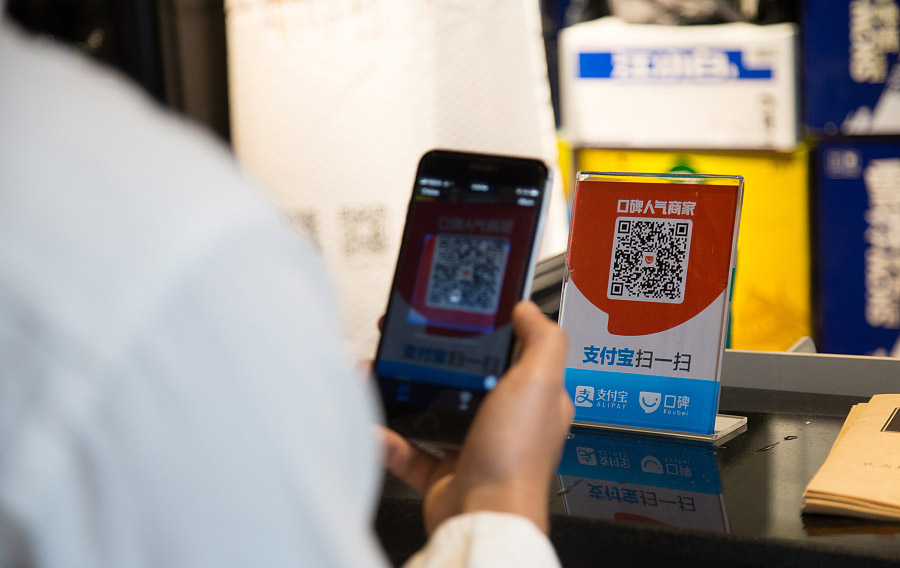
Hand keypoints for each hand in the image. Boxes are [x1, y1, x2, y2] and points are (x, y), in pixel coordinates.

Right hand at [380, 300, 572, 533]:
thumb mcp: (539, 382)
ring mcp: (471, 445)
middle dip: (433, 358)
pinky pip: (408, 448)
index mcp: (532, 399)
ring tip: (379, 369)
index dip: (487, 332)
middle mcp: (503, 422)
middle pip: (465, 377)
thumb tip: (528, 309)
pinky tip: (374, 418)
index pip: (512, 354)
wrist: (484, 516)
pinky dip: (388, 435)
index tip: (458, 315)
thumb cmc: (516, 457)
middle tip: (407, 339)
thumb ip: (541, 339)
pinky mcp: (442, 471)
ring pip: (432, 408)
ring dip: (403, 390)